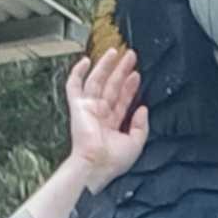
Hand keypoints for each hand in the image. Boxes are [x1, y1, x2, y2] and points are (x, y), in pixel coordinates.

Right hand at [67, 47, 147, 182]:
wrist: (95, 165)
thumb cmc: (113, 161)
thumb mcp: (135, 143)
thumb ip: (141, 126)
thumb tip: (143, 109)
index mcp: (111, 123)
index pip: (122, 100)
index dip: (130, 87)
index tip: (137, 74)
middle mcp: (99, 113)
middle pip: (111, 86)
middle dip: (121, 71)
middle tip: (131, 56)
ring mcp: (88, 109)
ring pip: (97, 81)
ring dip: (106, 66)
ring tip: (115, 52)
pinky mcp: (77, 107)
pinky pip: (74, 86)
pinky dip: (77, 73)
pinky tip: (85, 61)